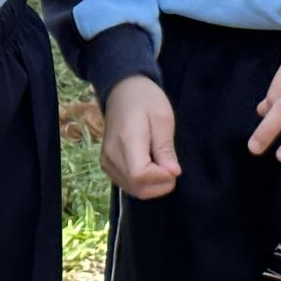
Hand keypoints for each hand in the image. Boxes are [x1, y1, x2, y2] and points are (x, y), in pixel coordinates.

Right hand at [101, 75, 180, 198]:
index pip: (140, 175)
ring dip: (152, 184)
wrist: (122, 90)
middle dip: (160, 185)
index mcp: (126, 140)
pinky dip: (142, 183)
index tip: (174, 166)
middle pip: (137, 188)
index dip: (161, 178)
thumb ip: (165, 148)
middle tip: (170, 165)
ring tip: (160, 163)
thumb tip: (172, 173)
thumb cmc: (146, 99)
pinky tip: (150, 166)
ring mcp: (106, 161)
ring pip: (133, 190)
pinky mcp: (106, 164)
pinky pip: (127, 184)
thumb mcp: (162, 118)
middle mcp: (111, 155)